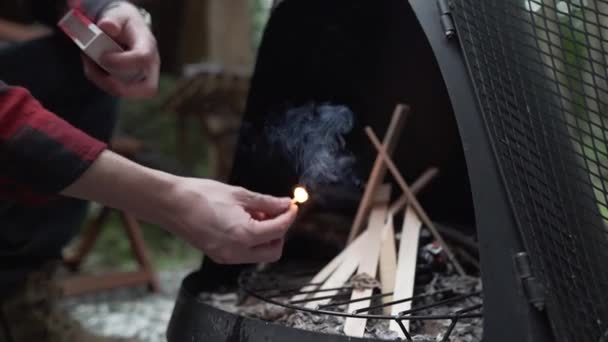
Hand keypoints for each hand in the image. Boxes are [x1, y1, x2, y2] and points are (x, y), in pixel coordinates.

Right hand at [62, 151, 296, 263]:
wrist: (170, 204)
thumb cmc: (200, 195)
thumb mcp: (239, 194)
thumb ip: (266, 202)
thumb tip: (285, 204)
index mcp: (244, 234)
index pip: (279, 230)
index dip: (289, 217)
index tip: (292, 205)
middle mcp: (236, 251)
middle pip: (274, 250)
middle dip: (279, 232)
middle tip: (273, 211)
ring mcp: (226, 257)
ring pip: (259, 254)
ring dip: (264, 236)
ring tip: (254, 212)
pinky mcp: (218, 255)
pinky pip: (243, 253)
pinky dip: (250, 239)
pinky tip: (242, 219)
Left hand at [82, 1, 159, 97]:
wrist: (125, 29)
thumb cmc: (123, 22)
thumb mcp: (119, 15)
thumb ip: (113, 19)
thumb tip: (107, 27)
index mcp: (148, 45)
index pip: (143, 58)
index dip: (123, 62)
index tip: (103, 57)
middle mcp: (150, 66)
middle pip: (147, 88)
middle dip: (121, 87)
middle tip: (100, 77)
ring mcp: (142, 78)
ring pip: (129, 93)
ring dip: (104, 83)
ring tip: (89, 63)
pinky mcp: (131, 84)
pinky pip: (117, 90)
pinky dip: (100, 81)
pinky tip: (90, 65)